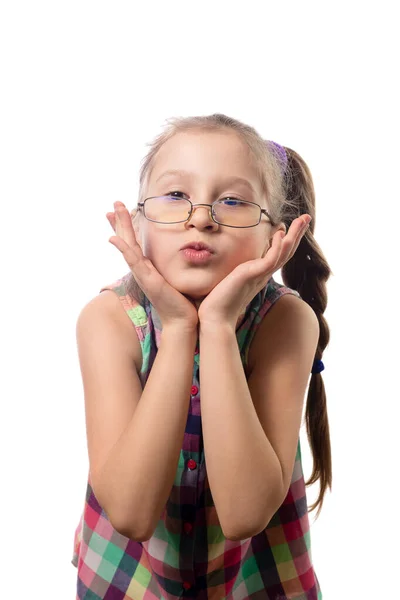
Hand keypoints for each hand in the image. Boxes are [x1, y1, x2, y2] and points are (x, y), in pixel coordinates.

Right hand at [106, 201, 198, 331]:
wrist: (185, 321)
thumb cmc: (186, 301)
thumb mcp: (181, 275)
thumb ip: (181, 263)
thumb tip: (192, 250)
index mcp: (150, 267)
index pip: (136, 242)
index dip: (128, 227)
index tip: (122, 210)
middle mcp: (143, 269)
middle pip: (128, 240)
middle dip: (120, 221)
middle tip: (113, 203)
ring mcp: (142, 274)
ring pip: (128, 246)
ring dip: (120, 228)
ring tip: (112, 211)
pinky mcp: (147, 280)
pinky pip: (132, 261)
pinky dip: (123, 249)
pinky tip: (114, 238)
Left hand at [197, 215, 310, 329]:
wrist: (214, 318)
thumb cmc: (217, 302)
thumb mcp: (228, 280)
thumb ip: (234, 271)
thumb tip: (229, 265)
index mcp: (259, 274)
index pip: (278, 254)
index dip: (287, 239)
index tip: (289, 225)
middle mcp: (263, 275)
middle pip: (286, 251)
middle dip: (297, 234)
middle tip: (306, 217)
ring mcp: (260, 276)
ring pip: (283, 253)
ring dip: (294, 235)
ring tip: (302, 219)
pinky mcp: (253, 276)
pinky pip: (270, 259)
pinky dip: (277, 246)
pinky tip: (281, 233)